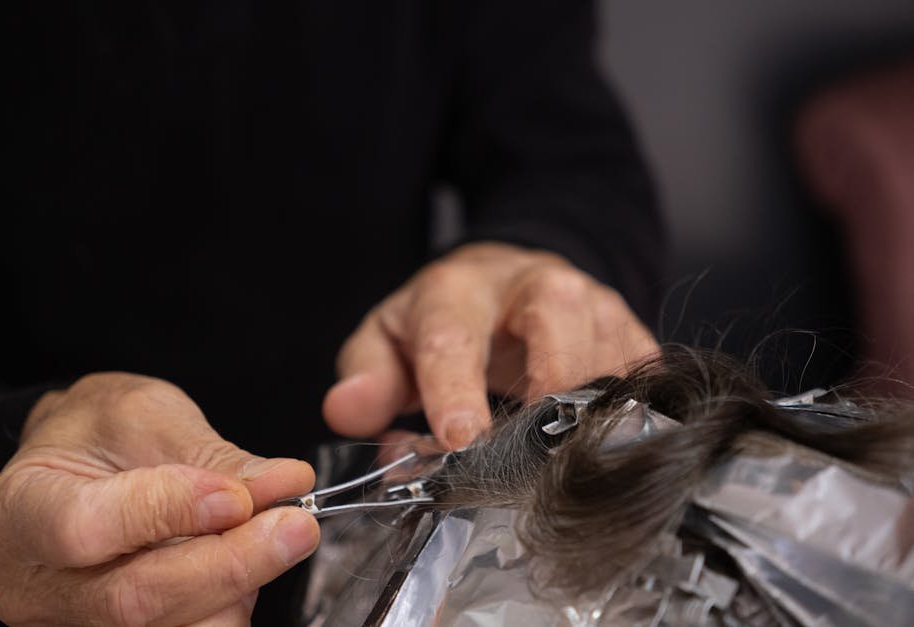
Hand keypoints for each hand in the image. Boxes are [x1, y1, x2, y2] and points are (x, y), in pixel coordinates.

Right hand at [0, 373, 318, 625]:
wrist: (82, 459)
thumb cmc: (104, 431)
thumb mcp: (152, 416)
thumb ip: (214, 458)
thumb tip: (285, 485)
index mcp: (19, 511)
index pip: (87, 529)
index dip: (172, 513)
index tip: (240, 496)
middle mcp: (34, 584)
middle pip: (135, 599)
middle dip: (232, 564)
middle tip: (295, 526)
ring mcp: (73, 623)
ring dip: (239, 586)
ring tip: (270, 535)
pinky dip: (230, 602)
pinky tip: (246, 563)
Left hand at [323, 242, 658, 448]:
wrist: (508, 282)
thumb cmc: (444, 320)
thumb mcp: (389, 340)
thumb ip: (367, 376)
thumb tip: (349, 411)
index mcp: (457, 290)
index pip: (453, 336)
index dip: (455, 391)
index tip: (460, 442)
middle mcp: (532, 285)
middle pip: (555, 313)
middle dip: (549, 381)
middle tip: (532, 452)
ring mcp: (590, 302)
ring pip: (609, 345)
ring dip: (592, 409)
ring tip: (567, 464)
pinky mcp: (628, 328)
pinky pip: (646, 370)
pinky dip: (635, 412)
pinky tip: (611, 445)